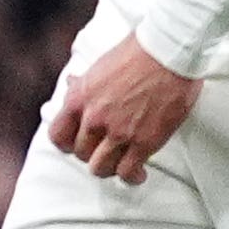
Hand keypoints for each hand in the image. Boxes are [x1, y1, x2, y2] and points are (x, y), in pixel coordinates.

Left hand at [48, 35, 200, 183]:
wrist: (170, 52)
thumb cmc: (140, 52)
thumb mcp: (100, 65)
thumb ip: (85, 82)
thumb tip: (73, 83)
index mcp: (79, 99)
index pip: (58, 136)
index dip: (67, 144)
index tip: (77, 145)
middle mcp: (94, 118)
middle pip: (81, 153)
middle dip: (93, 154)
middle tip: (106, 151)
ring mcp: (118, 132)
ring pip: (100, 167)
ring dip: (109, 168)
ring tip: (120, 165)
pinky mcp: (144, 141)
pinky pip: (128, 170)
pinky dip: (131, 176)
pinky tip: (137, 173)